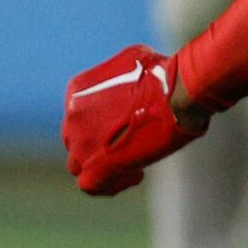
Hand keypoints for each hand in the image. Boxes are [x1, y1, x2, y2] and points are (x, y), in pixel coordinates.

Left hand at [63, 44, 209, 195]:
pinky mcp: (96, 164)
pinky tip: (136, 174)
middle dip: (99, 146)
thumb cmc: (163, 74)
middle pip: (76, 140)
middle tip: (128, 147)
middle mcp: (72, 116)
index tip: (123, 127)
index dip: (99, 126)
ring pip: (79, 164)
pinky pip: (91, 185)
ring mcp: (82, 141)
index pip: (78, 118)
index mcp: (77, 91)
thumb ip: (118, 79)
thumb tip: (126, 87)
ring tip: (133, 164)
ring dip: (103, 166)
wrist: (174, 93)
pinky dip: (111, 184)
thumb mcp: (131, 62)